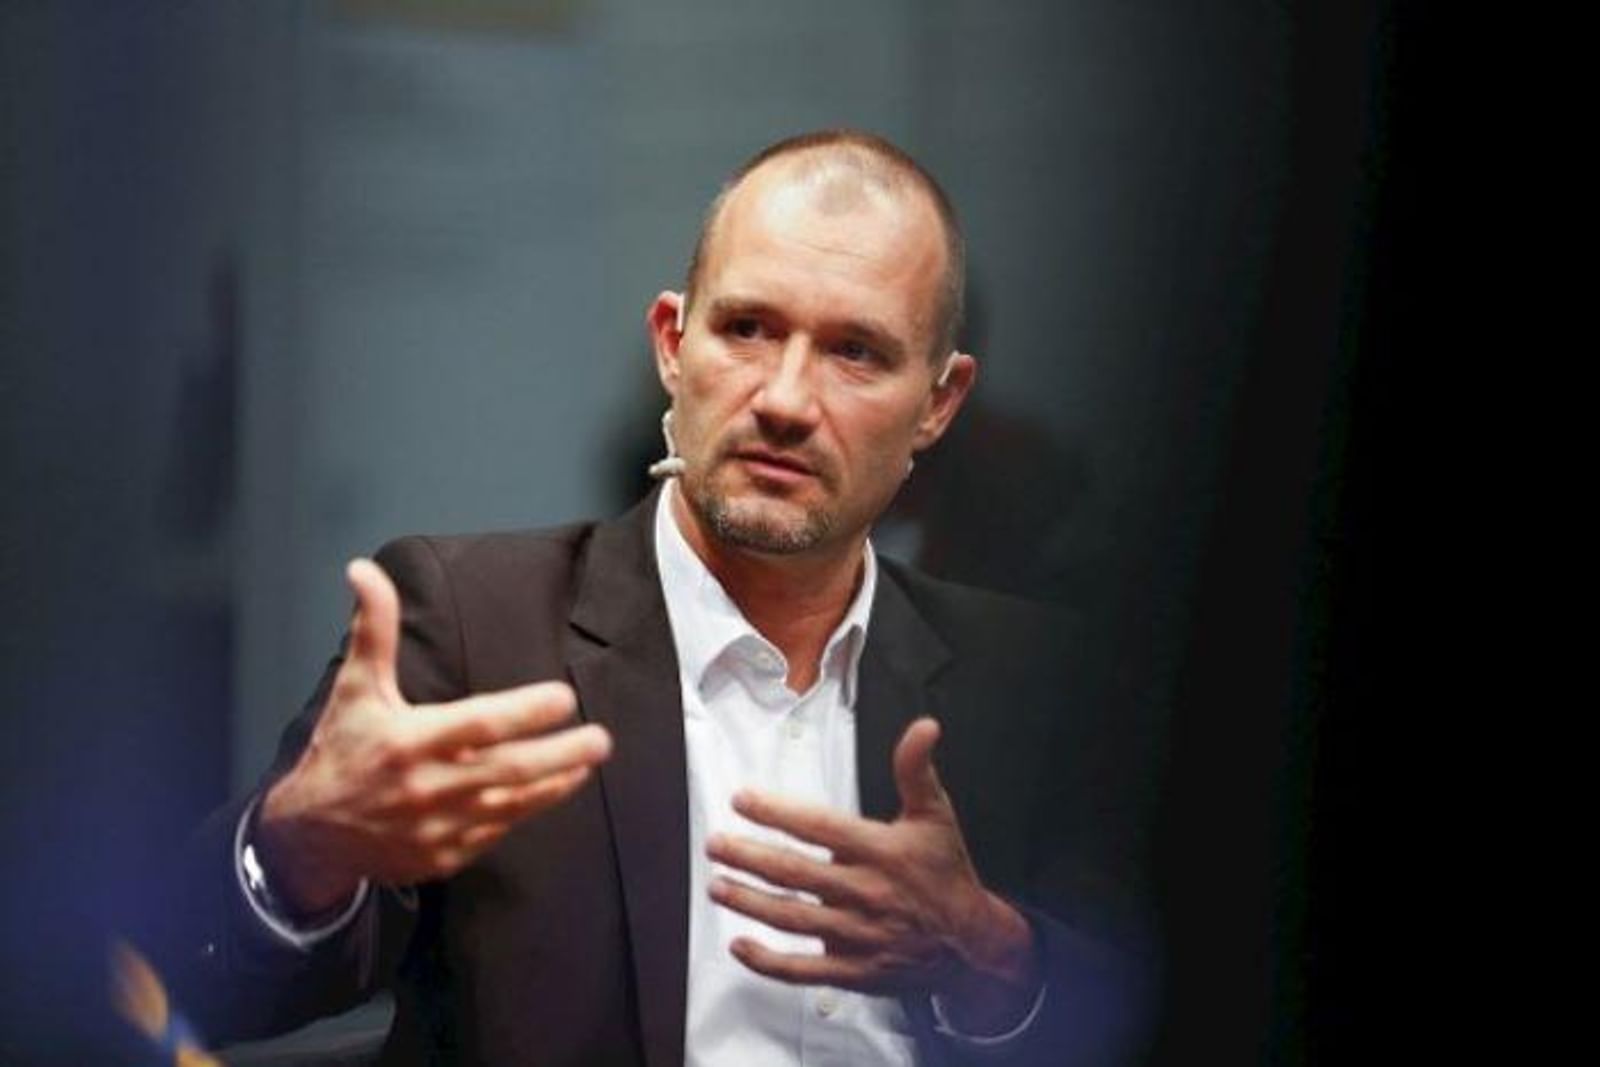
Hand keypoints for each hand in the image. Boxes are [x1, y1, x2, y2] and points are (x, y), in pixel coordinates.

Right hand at [256, 558, 611, 914]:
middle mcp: (429, 786)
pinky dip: (526, 811)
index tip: (564, 697)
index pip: (480, 724)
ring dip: (555, 784)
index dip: (525, 712)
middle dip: (561, 754)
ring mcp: (439, 827)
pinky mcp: (444, 856)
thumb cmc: (341, 749)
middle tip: (601, 738)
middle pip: (509, 769)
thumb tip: (365, 570)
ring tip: (588, 762)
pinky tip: (553, 789)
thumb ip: (374, 628)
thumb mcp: (355, 687)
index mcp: (410, 740)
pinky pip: (496, 832)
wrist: (310, 835)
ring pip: (512, 805)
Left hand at [707, 718, 1039, 1031]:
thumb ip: (917, 770)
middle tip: (715, 844)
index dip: (778, 813)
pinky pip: (803, 970)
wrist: (972, 944)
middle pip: (795, 874)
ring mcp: (857, 935)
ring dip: (750, 903)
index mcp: (881, 851)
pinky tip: (741, 945)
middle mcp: (865, 893)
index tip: (742, 800)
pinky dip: (769, 961)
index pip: (820, 827)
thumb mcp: (936, 815)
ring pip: (792, 919)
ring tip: (717, 886)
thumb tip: (924, 727)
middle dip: (749, 857)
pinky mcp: (853, 969)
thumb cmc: (946, 874)